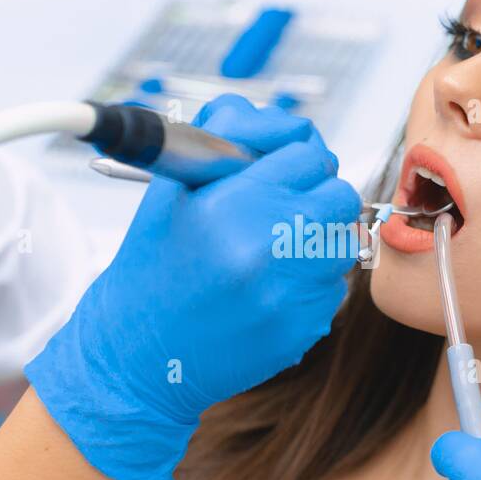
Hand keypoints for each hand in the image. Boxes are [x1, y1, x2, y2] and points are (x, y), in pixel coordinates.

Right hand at [26, 95, 359, 479]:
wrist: (137, 357)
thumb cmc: (152, 270)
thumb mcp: (169, 192)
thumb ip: (222, 141)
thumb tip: (275, 121)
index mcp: (233, 205)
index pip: (308, 155)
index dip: (294, 160)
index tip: (280, 173)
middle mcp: (268, 248)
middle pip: (340, 195)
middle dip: (316, 196)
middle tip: (286, 209)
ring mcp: (290, 294)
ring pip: (343, 243)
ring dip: (318, 241)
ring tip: (274, 253)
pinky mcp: (303, 330)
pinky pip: (333, 290)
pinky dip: (310, 285)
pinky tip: (269, 291)